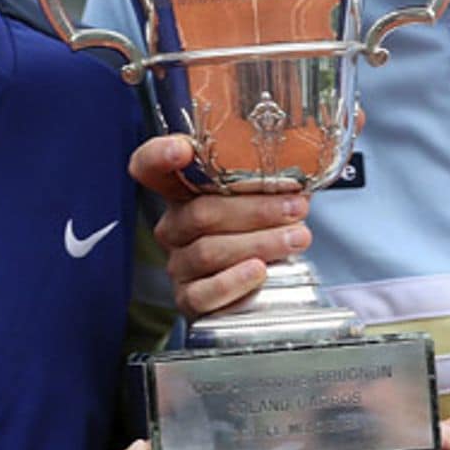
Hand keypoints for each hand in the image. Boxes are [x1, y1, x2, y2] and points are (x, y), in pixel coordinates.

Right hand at [129, 134, 309, 316]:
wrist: (268, 275)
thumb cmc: (262, 227)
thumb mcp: (262, 194)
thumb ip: (265, 174)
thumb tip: (299, 165)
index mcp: (181, 191)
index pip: (149, 165)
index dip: (159, 156)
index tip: (183, 150)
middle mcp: (173, 226)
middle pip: (199, 213)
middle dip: (254, 210)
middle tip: (294, 207)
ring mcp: (179, 264)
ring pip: (207, 251)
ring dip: (258, 243)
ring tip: (296, 237)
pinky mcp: (189, 298)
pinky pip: (203, 293)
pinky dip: (233, 282)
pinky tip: (260, 270)